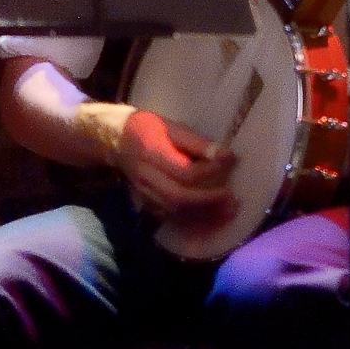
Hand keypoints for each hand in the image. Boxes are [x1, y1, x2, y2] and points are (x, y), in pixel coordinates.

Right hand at [118, 110, 236, 226]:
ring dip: (203, 216)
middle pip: (179, 198)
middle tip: (233, 198)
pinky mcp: (145, 204)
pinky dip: (191, 221)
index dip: (210, 171)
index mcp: (153, 154)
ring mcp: (143, 194)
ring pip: (174, 212)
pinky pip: (169, 218)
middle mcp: (146, 178)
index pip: (184, 172)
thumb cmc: (148, 129)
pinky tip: (211, 220)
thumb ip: (198, 143)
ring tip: (229, 212)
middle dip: (209, 201)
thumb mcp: (173, 127)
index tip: (232, 163)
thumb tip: (226, 156)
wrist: (116, 142)